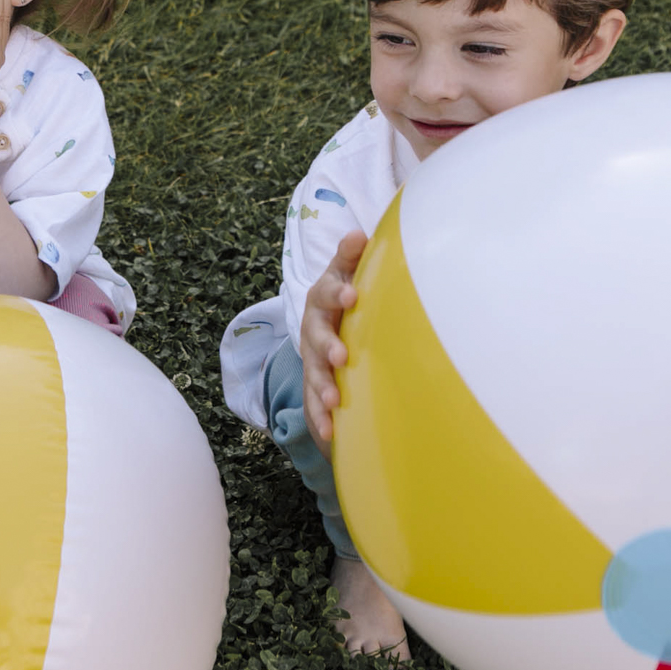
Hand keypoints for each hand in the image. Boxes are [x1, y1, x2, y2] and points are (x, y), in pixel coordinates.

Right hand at [299, 229, 368, 451]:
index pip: (328, 291)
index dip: (338, 292)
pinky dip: (320, 418)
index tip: (353, 296)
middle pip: (316, 336)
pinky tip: (329, 435)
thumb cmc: (346, 295)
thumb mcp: (347, 271)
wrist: (327, 322)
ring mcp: (312, 358)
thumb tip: (358, 234)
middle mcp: (314, 328)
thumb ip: (351, 256)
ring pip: (314, 373)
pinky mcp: (315, 385)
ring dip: (322, 387)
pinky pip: (314, 404)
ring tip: (334, 402)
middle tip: (340, 356)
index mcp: (324, 298)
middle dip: (327, 346)